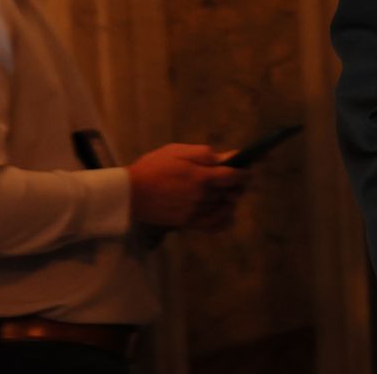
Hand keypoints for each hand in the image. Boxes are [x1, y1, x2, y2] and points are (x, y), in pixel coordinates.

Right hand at [127, 143, 247, 229]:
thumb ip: (205, 155)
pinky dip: (224, 220)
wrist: (128, 193)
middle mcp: (203, 197)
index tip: (247, 169)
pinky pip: (214, 226)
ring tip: (227, 193)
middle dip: (237, 185)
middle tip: (235, 179)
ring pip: (225, 208)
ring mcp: (196, 213)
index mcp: (202, 177)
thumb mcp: (178, 151)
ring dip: (230, 200)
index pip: (235, 176)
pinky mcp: (188, 224)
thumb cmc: (153, 167)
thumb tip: (228, 157)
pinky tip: (226, 214)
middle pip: (232, 192)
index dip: (246, 172)